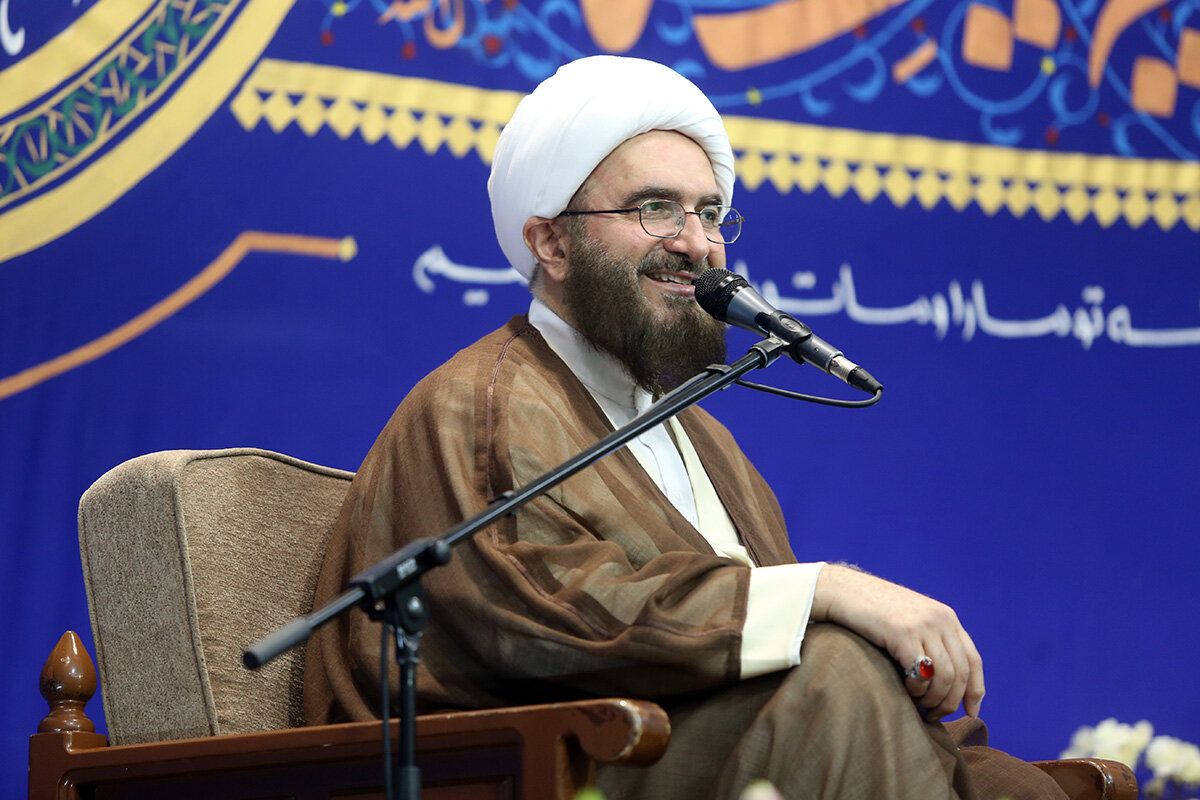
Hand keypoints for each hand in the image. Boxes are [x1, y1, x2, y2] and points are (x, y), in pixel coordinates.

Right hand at [810, 564, 983, 720]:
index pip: (973, 659)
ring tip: (919, 705)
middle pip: (961, 673)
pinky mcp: (903, 633)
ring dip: (934, 699)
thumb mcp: (911, 619)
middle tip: (936, 715)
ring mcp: (923, 625)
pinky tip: (906, 690)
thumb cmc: (873, 611)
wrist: (843, 590)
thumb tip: (947, 680)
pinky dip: (917, 689)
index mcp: (947, 616)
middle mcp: (941, 619)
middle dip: (951, 702)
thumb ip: (932, 639)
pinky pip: (921, 673)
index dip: (975, 690)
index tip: (971, 712)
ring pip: (945, 677)